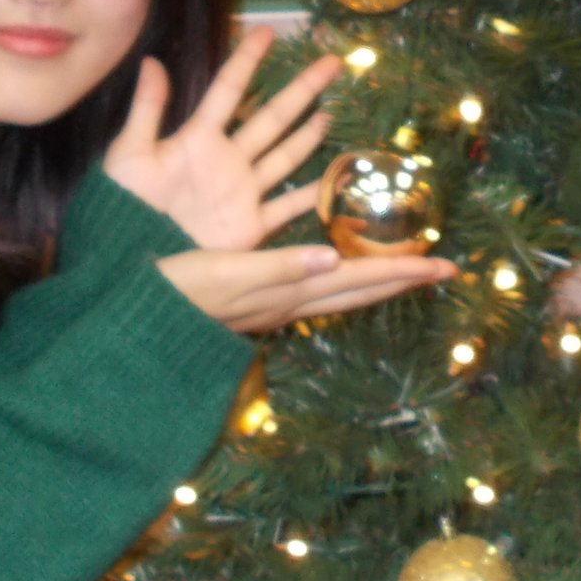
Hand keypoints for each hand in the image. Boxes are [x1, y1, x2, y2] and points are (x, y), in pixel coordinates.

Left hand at [105, 27, 341, 250]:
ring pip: (285, 155)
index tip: (267, 30)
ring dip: (308, 134)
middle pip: (272, 116)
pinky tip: (332, 181)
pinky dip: (310, 196)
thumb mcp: (128, 154)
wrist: (130, 258)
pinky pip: (286, 206)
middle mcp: (228, 160)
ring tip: (331, 111)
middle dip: (302, 89)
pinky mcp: (250, 226)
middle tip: (331, 62)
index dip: (247, 60)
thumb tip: (151, 61)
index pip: (228, 89)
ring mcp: (242, 192)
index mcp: (198, 139)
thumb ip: (146, 110)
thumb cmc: (125, 205)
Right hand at [157, 245, 458, 334]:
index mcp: (289, 292)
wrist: (133, 322)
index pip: (360, 279)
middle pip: (361, 291)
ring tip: (407, 270)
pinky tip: (338, 271)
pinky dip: (342, 279)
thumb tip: (333, 258)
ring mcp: (275, 306)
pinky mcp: (258, 302)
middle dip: (404, 278)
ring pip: (342, 293)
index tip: (446, 265)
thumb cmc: (173, 290)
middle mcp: (289, 302)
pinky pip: (317, 290)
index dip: (404, 270)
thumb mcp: (224, 274)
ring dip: (378, 281)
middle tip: (443, 268)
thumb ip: (278, 266)